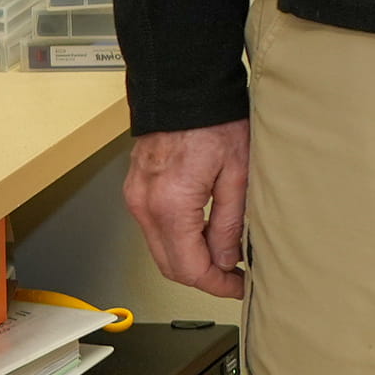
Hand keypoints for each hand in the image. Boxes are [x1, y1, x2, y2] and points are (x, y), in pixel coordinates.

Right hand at [124, 122, 250, 296]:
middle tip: (235, 278)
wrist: (184, 88)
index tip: (238, 287)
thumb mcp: (238, 173)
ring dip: (190, 259)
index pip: (188, 267)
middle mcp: (145, 205)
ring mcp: (136, 197)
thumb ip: (229, 223)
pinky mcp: (137, 189)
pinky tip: (203, 234)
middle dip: (203, 277)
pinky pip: (155, 229)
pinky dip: (178, 239)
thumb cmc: (213, 121)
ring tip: (225, 255)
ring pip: (160, 249)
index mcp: (170, 205)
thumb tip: (227, 260)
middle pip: (170, 265)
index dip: (216, 285)